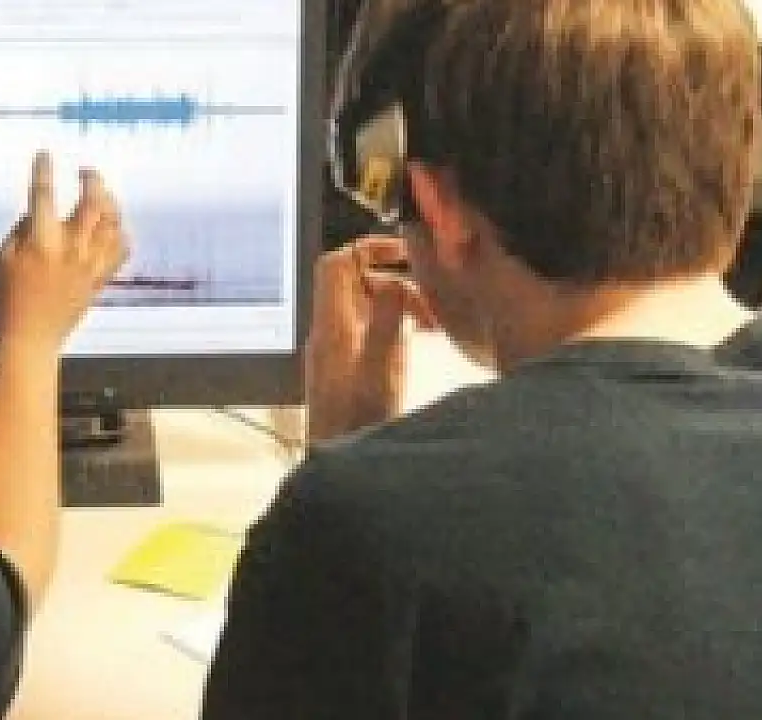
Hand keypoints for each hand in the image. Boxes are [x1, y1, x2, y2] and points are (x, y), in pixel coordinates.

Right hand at [0, 151, 126, 352]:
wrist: (30, 338)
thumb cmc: (7, 298)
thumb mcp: (1, 258)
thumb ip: (22, 230)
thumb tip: (38, 211)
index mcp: (41, 242)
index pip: (44, 195)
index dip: (43, 170)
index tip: (45, 154)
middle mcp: (71, 250)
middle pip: (93, 203)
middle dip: (92, 180)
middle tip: (86, 170)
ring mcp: (89, 265)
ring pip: (112, 224)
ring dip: (110, 202)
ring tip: (102, 193)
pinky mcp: (99, 280)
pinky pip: (121, 251)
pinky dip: (120, 234)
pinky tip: (113, 227)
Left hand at [305, 236, 433, 440]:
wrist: (342, 469)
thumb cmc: (358, 424)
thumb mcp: (381, 368)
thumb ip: (387, 321)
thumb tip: (394, 281)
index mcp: (331, 326)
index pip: (336, 265)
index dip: (368, 249)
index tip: (405, 254)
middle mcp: (328, 335)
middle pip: (355, 285)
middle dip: (396, 283)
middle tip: (431, 304)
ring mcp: (336, 353)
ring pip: (366, 310)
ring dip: (399, 308)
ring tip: (432, 327)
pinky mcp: (346, 372)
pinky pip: (369, 335)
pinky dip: (395, 331)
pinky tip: (418, 346)